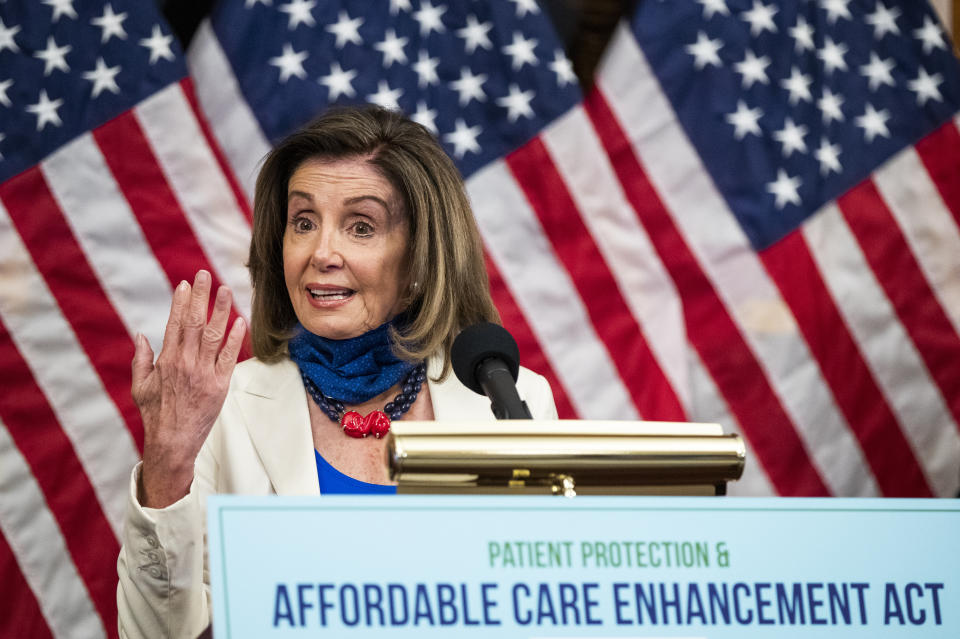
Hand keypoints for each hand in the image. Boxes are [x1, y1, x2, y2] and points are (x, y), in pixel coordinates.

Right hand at [131, 270, 245, 507]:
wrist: (172, 442)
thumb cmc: (155, 414)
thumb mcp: (139, 386)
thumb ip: (141, 359)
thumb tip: (140, 335)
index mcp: (166, 360)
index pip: (175, 323)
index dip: (181, 302)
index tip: (186, 284)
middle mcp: (185, 362)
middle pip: (195, 322)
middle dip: (200, 297)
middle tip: (205, 274)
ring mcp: (204, 373)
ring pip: (214, 335)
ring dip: (221, 311)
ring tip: (226, 290)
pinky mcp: (220, 385)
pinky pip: (230, 358)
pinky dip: (236, 339)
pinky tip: (241, 322)